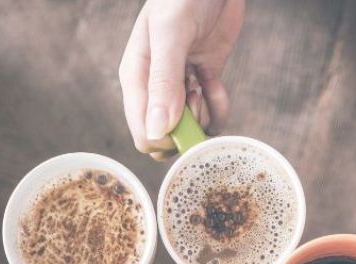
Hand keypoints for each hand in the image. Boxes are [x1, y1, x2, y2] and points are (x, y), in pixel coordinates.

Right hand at [119, 0, 244, 158]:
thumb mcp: (172, 33)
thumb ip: (163, 81)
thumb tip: (156, 131)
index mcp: (136, 78)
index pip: (143, 132)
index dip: (167, 139)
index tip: (186, 119)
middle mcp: (154, 88)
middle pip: (168, 136)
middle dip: (188, 129)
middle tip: (196, 96)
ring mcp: (180, 86)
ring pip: (191, 128)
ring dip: (205, 114)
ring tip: (205, 83)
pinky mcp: (203, 81)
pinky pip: (211, 113)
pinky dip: (219, 105)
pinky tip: (216, 82)